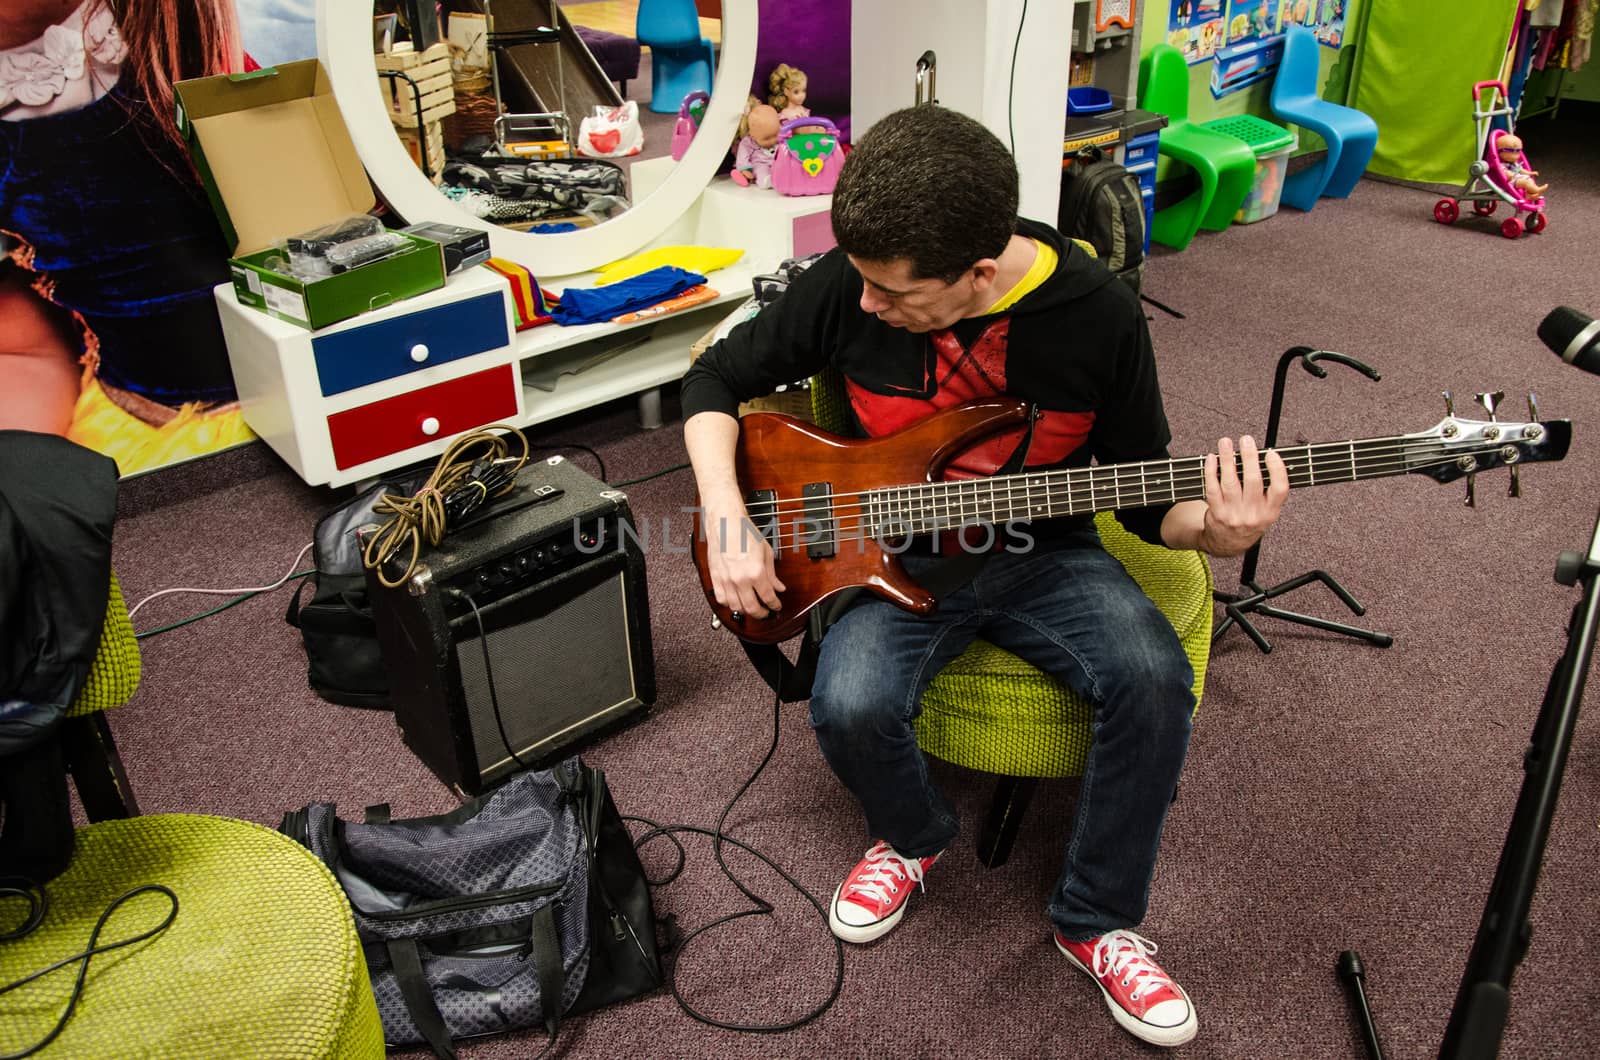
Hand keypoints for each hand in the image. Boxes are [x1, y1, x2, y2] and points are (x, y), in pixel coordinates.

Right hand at [702, 504, 786, 618]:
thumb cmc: (744, 532)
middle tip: (766, 613)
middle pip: (752, 608)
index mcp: (755, 572)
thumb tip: (778, 587)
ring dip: (745, 611)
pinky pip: (721, 599)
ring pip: (735, 607)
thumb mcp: (766, 552)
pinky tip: (735, 601)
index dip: (775, 605)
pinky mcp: (715, 578)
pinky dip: (729, 604)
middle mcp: (740, 579)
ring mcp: (726, 580)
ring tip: (751, 608)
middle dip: (761, 614)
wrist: (725, 522)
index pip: (768, 597)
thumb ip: (772, 574)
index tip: (776, 606)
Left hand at [1199, 435, 1287, 556]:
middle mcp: (1254, 514)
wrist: (1229, 544)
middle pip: (1253, 481)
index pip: (1280, 489)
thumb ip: (1269, 490)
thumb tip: (1265, 457)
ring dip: (1227, 459)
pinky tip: (1212, 459)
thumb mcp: (1267, 511)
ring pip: (1230, 482)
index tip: (1271, 453)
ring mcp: (1234, 514)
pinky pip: (1212, 489)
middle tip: (1246, 439)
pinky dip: (1211, 471)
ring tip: (1226, 443)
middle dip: (1249, 457)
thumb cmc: (1251, 520)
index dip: (1277, 469)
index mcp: (1271, 511)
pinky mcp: (1217, 513)